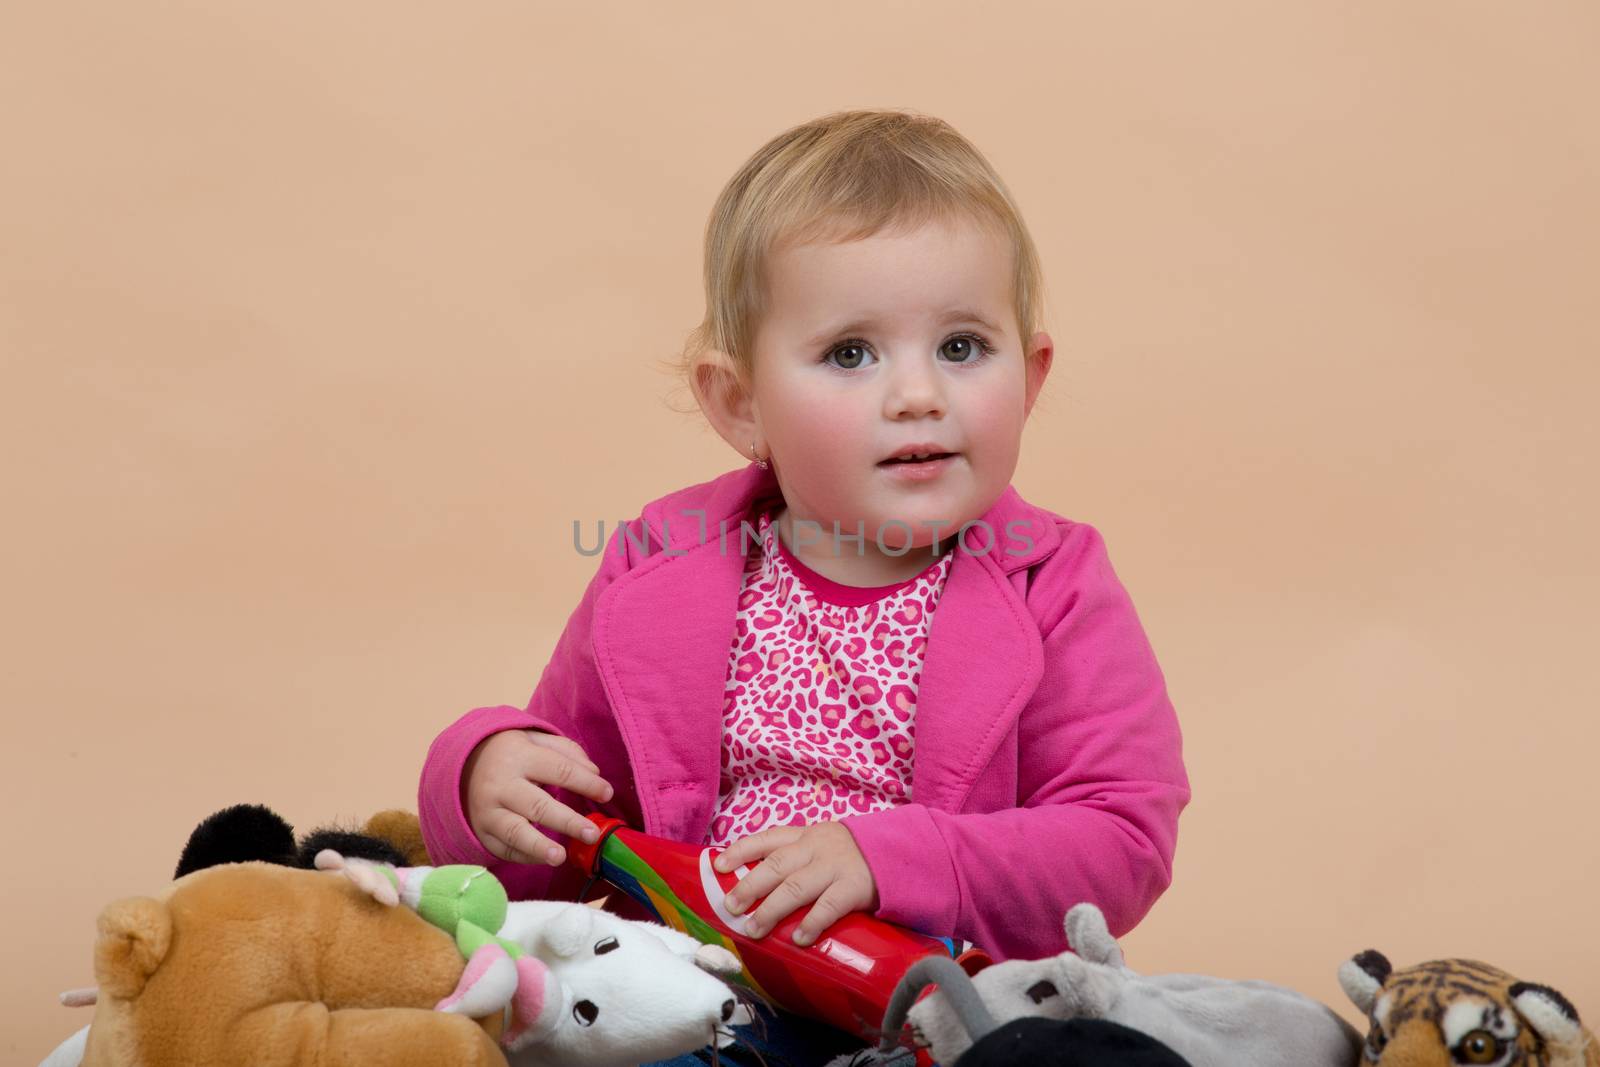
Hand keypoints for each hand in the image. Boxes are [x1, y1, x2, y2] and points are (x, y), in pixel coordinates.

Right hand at [463, 729, 613, 866]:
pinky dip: (524, 856)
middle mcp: (501, 784)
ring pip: (514, 831)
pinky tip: (545, 858)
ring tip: (560, 857)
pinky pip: (503, 848)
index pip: (558, 770)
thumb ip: (567, 752)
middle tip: (592, 834)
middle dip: (567, 821)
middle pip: (537, 805)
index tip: (607, 794)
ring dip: (537, 846)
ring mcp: (488, 811)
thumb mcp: (537, 739)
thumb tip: (594, 774)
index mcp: (519, 756)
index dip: (585, 783)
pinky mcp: (481, 832)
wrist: (462, 764)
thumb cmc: (512, 753)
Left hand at [715, 821, 878, 945]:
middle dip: (749, 886)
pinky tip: (798, 938)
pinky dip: (811, 923)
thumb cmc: (850, 856)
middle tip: (730, 906)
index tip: (717, 865)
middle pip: (775, 866)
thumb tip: (754, 885)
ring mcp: (834, 867)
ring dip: (771, 910)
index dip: (740, 851)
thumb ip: (795, 859)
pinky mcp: (854, 887)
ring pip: (796, 887)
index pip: (766, 839)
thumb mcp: (821, 846)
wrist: (896, 854)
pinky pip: (828, 906)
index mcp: (804, 836)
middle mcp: (815, 848)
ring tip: (753, 929)